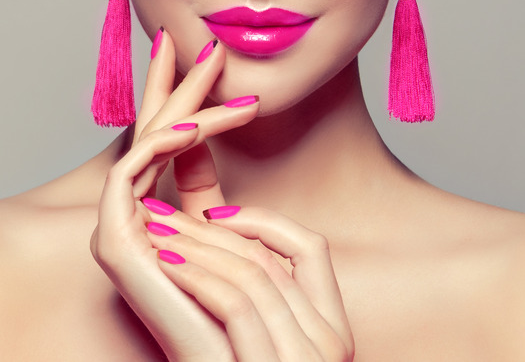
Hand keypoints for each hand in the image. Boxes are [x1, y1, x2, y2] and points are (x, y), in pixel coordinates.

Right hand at [91, 31, 255, 359]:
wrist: (240, 355)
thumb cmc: (248, 308)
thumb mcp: (243, 246)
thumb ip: (231, 216)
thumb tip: (225, 191)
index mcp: (168, 218)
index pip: (176, 148)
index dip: (193, 104)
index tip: (218, 69)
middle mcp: (140, 217)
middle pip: (158, 137)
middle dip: (181, 87)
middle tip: (203, 43)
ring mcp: (123, 227)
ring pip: (148, 146)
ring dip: (181, 102)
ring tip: (211, 62)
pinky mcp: (114, 239)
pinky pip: (132, 172)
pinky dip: (159, 144)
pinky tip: (191, 123)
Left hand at [144, 202, 353, 360]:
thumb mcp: (260, 349)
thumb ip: (258, 309)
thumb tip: (224, 251)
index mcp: (334, 332)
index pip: (311, 250)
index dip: (264, 222)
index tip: (216, 213)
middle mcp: (329, 343)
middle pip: (271, 260)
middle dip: (211, 230)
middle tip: (164, 212)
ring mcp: (307, 360)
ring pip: (252, 276)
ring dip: (197, 247)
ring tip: (156, 233)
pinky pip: (237, 306)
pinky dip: (198, 278)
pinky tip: (167, 264)